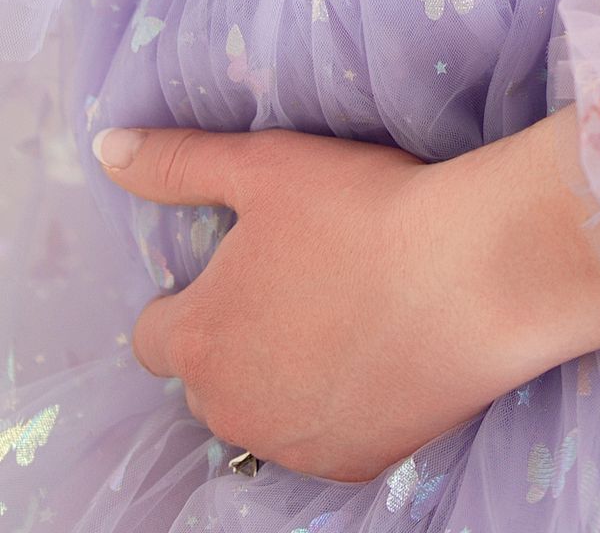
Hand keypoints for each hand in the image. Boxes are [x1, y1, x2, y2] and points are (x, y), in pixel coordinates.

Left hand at [93, 109, 599, 480]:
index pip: (155, 335)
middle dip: (240, 339)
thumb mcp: (266, 166)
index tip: (252, 263)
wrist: (478, 275)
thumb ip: (179, 164)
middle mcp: (230, 409)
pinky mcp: (352, 463)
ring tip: (350, 311)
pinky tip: (385, 351)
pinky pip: (325, 436)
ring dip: (287, 375)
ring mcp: (292, 444)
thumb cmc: (365, 211)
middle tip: (308, 280)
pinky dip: (343, 404)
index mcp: (199, 339)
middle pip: (210, 379)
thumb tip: (107, 149)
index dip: (196, 296)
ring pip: (266, 411)